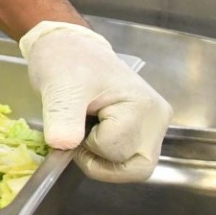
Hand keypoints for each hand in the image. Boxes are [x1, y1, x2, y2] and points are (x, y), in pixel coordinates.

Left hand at [21, 21, 170, 182]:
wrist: (69, 47)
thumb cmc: (66, 61)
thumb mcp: (58, 87)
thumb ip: (62, 117)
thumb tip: (63, 146)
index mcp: (142, 107)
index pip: (115, 150)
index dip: (85, 147)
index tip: (68, 124)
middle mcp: (157, 119)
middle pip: (136, 168)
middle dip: (101, 162)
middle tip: (77, 138)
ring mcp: (154, 126)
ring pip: (135, 167)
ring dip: (105, 160)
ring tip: (85, 133)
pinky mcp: (145, 130)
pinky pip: (131, 157)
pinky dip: (108, 155)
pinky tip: (93, 132)